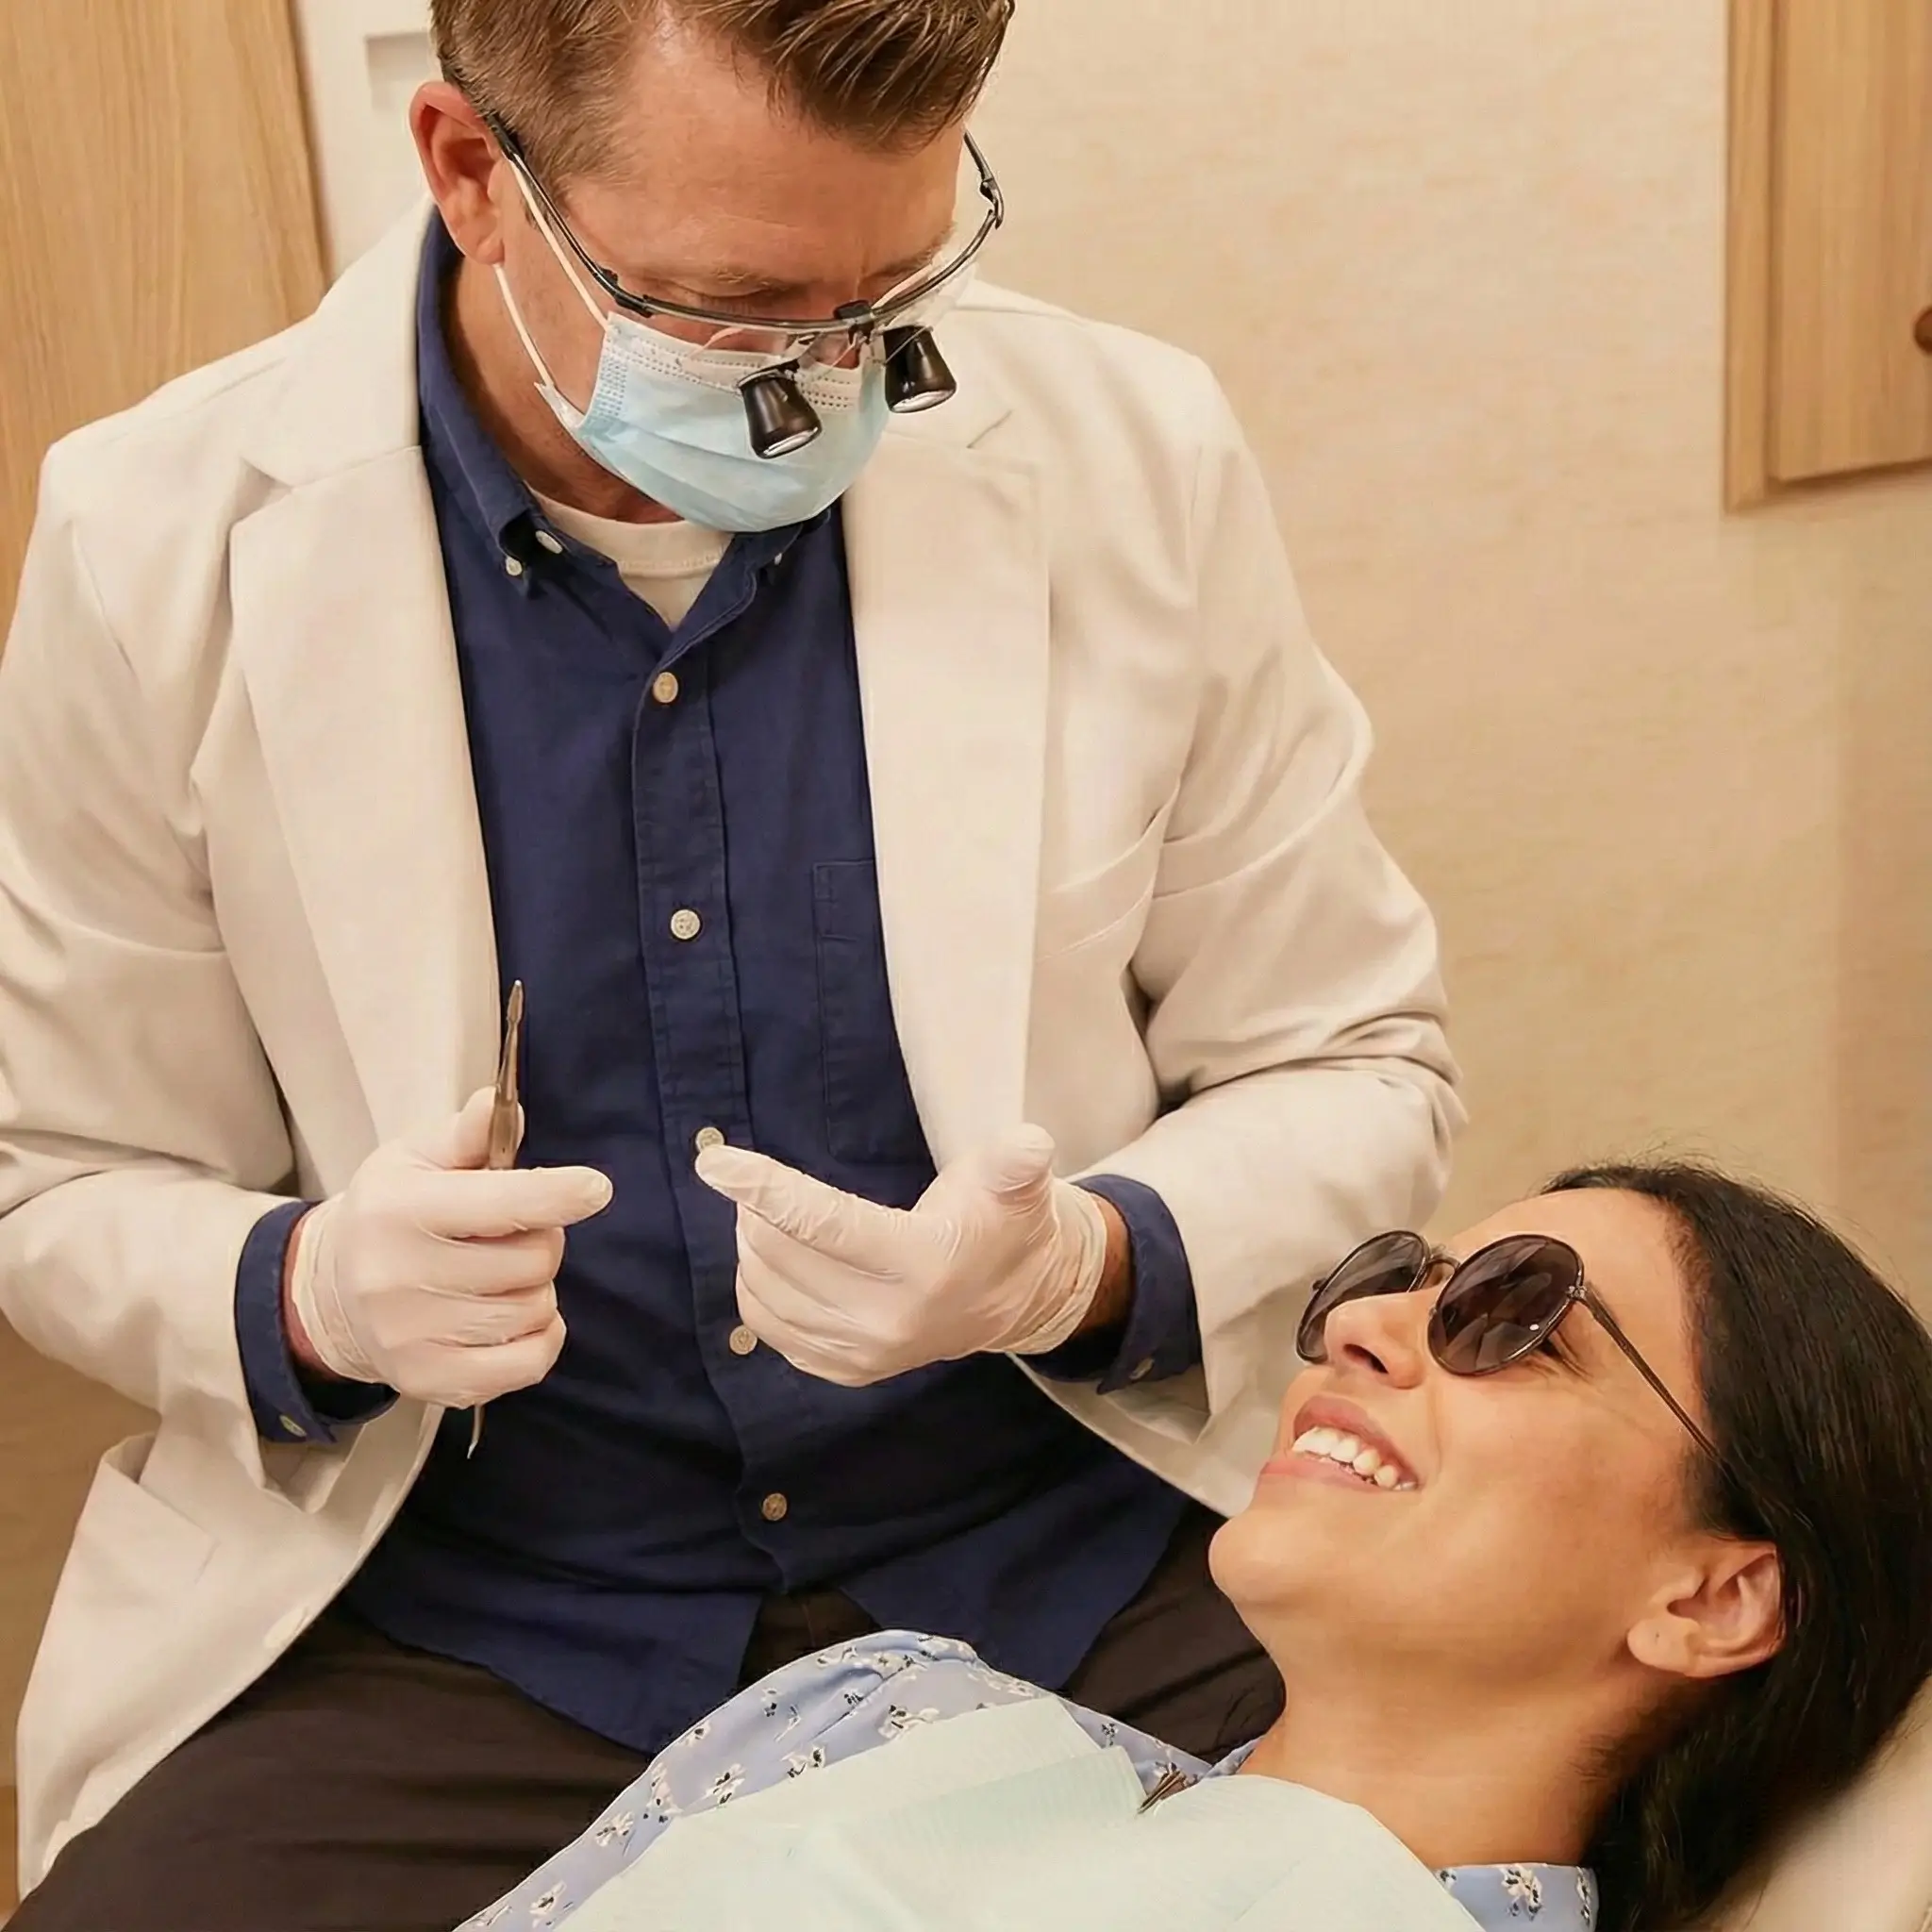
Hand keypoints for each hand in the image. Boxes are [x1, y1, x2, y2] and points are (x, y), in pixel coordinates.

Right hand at [284, 1089, 612, 1409]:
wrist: (329, 1294)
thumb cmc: (389, 1214)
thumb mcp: (415, 1159)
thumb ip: (467, 1134)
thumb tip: (502, 1104)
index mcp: (402, 1211)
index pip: (502, 1204)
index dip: (560, 1195)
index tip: (594, 1189)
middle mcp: (402, 1277)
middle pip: (533, 1261)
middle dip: (542, 1242)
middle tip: (513, 1236)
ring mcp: (414, 1337)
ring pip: (535, 1311)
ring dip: (536, 1290)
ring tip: (499, 1278)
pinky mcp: (430, 1382)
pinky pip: (528, 1364)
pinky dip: (540, 1339)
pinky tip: (514, 1319)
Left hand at [694, 1126, 1110, 1387]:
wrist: (1019, 1298)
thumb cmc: (1003, 1223)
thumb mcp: (1016, 1184)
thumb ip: (1015, 1162)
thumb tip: (1030, 1144)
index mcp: (923, 1265)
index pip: (825, 1224)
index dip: (765, 1188)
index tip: (713, 1162)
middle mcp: (888, 1320)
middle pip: (780, 1256)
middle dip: (756, 1209)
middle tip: (761, 1182)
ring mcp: (863, 1353)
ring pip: (765, 1291)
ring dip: (751, 1244)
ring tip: (769, 1215)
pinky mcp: (845, 1371)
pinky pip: (768, 1325)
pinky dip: (757, 1284)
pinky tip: (776, 1258)